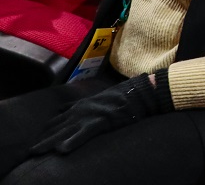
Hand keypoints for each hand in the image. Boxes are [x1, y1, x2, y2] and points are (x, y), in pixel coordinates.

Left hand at [30, 72, 171, 154]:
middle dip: (42, 140)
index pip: (56, 121)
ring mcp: (88, 116)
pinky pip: (83, 134)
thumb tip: (62, 110)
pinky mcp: (100, 122)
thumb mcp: (95, 100)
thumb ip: (79, 106)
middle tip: (29, 151)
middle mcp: (79, 111)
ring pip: (64, 131)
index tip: (35, 141)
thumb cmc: (118, 98)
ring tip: (36, 152)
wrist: (136, 92)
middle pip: (56, 128)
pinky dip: (72, 141)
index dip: (46, 131)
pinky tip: (62, 150)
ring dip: (49, 142)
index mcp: (78, 108)